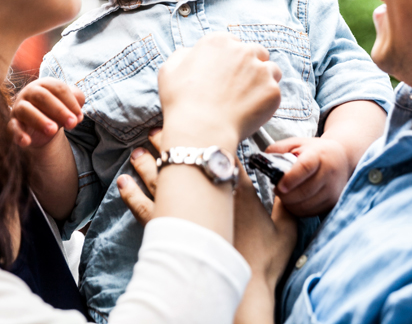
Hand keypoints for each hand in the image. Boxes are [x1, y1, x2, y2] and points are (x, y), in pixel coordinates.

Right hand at [8, 77, 83, 150]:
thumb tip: (78, 115)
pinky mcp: (13, 123)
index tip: (80, 117)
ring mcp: (19, 107)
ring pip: (25, 110)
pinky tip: (26, 142)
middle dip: (59, 110)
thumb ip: (77, 101)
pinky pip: (13, 127)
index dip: (71, 102)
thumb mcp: (70, 103)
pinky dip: (19, 134)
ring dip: (40, 120)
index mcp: (45, 84)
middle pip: (42, 96)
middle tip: (72, 123)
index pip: (58, 88)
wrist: (42, 127)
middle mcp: (29, 92)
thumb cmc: (57, 110)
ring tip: (53, 131)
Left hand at [119, 137, 297, 294]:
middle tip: (157, 129)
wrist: (243, 289)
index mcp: (237, 190)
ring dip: (147, 163)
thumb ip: (287, 204)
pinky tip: (122, 182)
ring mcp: (186, 211)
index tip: (199, 122)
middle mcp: (208, 194)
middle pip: (185, 160)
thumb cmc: (265, 260)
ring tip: (137, 149)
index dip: (208, 135)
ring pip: (161, 179)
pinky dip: (131, 194)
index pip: (220, 153)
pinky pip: (143, 208)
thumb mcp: (286, 227)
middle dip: (170, 142)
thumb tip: (289, 186)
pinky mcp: (169, 229)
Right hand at [158, 34, 281, 150]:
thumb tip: (192, 53)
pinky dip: (266, 101)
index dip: (231, 59)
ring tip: (249, 98)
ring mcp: (260, 70)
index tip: (227, 73)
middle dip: (251, 65)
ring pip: (271, 70)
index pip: (233, 44)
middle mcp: (243, 50)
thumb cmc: (182, 102)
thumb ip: (183, 55)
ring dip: (263, 80)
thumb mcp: (169, 70)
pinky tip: (251, 111)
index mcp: (218, 41)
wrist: (200, 129)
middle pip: (256, 52)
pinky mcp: (272, 90)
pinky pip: (275, 92)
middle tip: (240, 86)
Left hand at [267, 136, 350, 216]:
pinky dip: (298, 209)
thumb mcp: (297, 143)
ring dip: (290, 203)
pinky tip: (294, 200)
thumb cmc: (315, 151)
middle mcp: (329, 173)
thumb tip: (263, 161)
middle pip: (305, 191)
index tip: (278, 186)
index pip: (305, 167)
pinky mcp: (333, 202)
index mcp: (319, 155)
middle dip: (285, 194)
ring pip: (306, 205)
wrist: (342, 159)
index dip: (290, 179)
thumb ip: (278, 149)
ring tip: (285, 194)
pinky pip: (311, 212)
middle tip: (276, 189)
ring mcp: (333, 190)